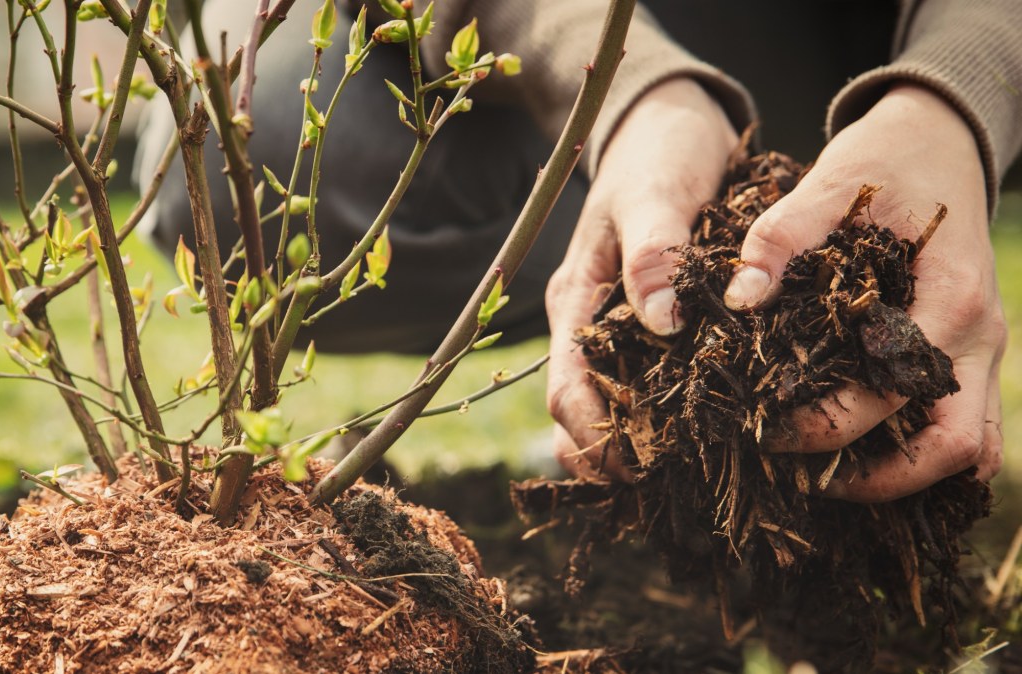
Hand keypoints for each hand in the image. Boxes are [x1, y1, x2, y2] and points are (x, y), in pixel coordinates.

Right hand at [546, 78, 737, 478]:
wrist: (669, 122)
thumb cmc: (658, 152)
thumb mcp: (656, 193)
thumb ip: (654, 254)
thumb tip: (662, 323)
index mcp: (576, 300)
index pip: (566, 388)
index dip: (592, 437)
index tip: (636, 468)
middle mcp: (591, 324)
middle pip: (582, 412)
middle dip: (612, 456)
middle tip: (667, 490)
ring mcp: (620, 326)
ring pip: (614, 405)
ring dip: (638, 444)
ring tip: (688, 477)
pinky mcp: (653, 323)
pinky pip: (651, 382)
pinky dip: (668, 415)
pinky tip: (708, 434)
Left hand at [724, 84, 1004, 501]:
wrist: (942, 141)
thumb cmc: (886, 163)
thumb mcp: (830, 184)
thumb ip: (781, 237)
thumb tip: (740, 298)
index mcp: (951, 298)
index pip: (894, 393)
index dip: (829, 425)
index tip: (766, 431)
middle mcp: (978, 337)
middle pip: (953, 447)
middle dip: (878, 478)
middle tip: (802, 478)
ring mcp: (982, 351)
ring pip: (968, 449)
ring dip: (906, 477)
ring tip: (827, 480)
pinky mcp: (969, 355)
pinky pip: (965, 429)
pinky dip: (923, 457)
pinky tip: (862, 460)